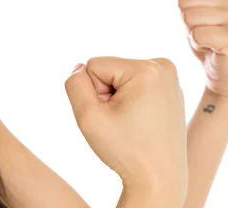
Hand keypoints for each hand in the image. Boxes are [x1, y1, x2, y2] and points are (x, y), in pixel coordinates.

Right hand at [65, 57, 187, 193]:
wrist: (159, 179)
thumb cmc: (126, 151)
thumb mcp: (88, 116)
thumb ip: (75, 84)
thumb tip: (80, 67)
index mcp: (146, 68)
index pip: (93, 66)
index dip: (93, 93)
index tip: (111, 117)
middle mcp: (162, 66)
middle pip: (107, 70)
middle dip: (105, 95)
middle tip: (121, 123)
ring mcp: (169, 77)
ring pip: (118, 77)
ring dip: (115, 99)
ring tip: (130, 123)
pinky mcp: (169, 88)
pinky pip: (132, 85)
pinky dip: (128, 101)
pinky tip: (138, 122)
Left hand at [178, 0, 227, 97]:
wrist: (227, 78)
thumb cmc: (213, 44)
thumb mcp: (201, 11)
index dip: (187, 9)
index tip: (205, 22)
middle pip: (185, 2)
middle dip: (189, 22)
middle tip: (207, 34)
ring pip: (190, 16)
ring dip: (193, 34)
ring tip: (210, 42)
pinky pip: (197, 33)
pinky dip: (198, 44)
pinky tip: (214, 50)